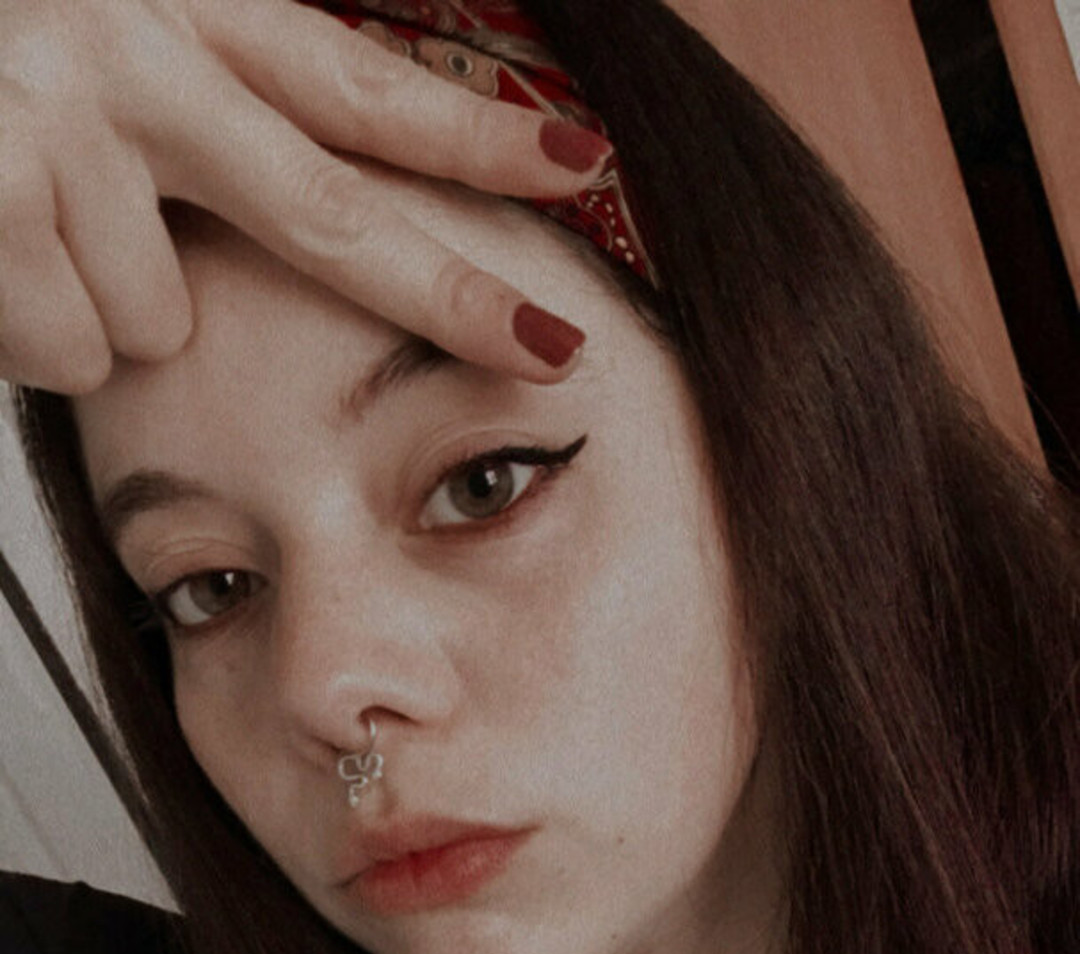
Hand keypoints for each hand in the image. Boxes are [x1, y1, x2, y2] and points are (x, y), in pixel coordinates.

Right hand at [0, 0, 609, 393]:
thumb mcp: (87, 37)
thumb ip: (199, 105)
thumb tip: (292, 214)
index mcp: (170, 3)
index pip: (351, 77)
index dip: (467, 136)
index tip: (579, 164)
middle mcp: (131, 52)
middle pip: (329, 210)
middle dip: (450, 292)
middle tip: (551, 349)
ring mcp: (59, 127)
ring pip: (159, 320)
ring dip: (93, 307)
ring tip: (11, 225)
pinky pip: (72, 349)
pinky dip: (25, 335)